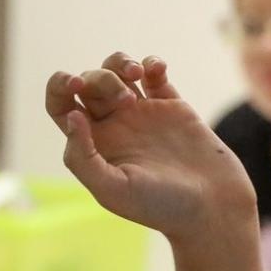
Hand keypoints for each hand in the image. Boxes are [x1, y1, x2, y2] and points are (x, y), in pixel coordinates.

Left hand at [46, 53, 253, 242]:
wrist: (211, 207)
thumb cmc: (160, 206)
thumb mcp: (111, 190)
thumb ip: (82, 157)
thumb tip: (71, 116)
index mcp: (93, 146)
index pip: (61, 106)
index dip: (59, 86)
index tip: (75, 84)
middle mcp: (114, 128)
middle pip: (90, 82)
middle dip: (100, 78)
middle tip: (124, 101)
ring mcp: (143, 115)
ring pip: (119, 71)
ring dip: (121, 63)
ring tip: (137, 75)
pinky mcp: (173, 107)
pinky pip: (154, 73)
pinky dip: (151, 63)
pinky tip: (157, 70)